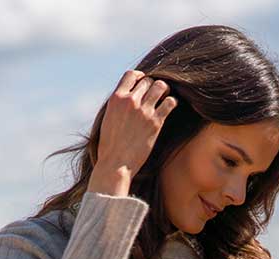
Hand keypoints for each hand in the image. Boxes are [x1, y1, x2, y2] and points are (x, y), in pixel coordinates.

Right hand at [90, 69, 178, 189]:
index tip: (143, 82)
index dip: (140, 76)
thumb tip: (126, 97)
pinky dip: (172, 103)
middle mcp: (130, 101)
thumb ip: (117, 106)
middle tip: (156, 96)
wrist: (115, 164)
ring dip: (165, 91)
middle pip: (148, 80)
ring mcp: (143, 111)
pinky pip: (170, 102)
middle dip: (153, 86)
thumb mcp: (107, 119)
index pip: (131, 74)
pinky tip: (169, 109)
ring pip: (161, 86)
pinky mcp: (155, 122)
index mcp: (116, 99)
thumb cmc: (109, 146)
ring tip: (164, 99)